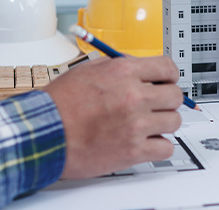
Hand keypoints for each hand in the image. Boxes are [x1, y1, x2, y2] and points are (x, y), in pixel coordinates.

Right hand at [44, 56, 182, 178]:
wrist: (43, 134)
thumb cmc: (59, 105)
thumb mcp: (87, 71)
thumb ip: (118, 67)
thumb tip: (140, 69)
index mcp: (123, 73)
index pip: (167, 68)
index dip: (169, 76)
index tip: (167, 82)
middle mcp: (133, 97)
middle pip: (175, 96)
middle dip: (167, 100)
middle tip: (156, 106)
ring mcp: (135, 125)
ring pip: (173, 121)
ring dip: (163, 123)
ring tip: (147, 125)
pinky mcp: (133, 151)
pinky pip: (166, 147)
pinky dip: (159, 146)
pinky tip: (146, 142)